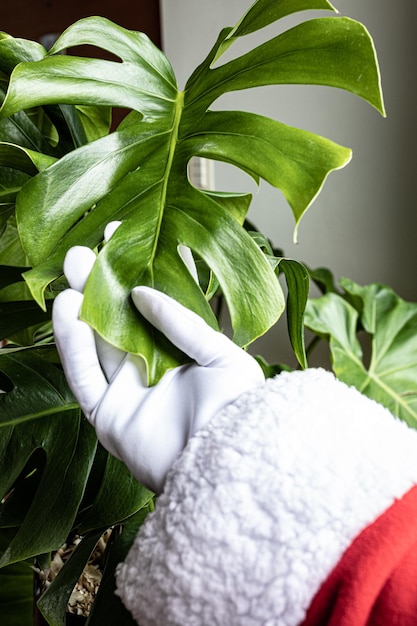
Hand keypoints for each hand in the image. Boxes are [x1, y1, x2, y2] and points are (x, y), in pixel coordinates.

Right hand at [52, 244, 264, 493]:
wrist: (230, 459)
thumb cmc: (238, 407)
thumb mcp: (221, 354)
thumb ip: (182, 323)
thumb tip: (142, 292)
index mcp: (180, 354)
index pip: (148, 308)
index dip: (131, 275)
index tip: (117, 238)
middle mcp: (151, 371)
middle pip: (116, 323)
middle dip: (98, 288)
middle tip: (82, 252)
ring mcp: (127, 394)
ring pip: (95, 345)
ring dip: (80, 309)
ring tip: (70, 272)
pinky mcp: (108, 418)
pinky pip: (83, 377)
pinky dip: (72, 346)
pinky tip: (66, 310)